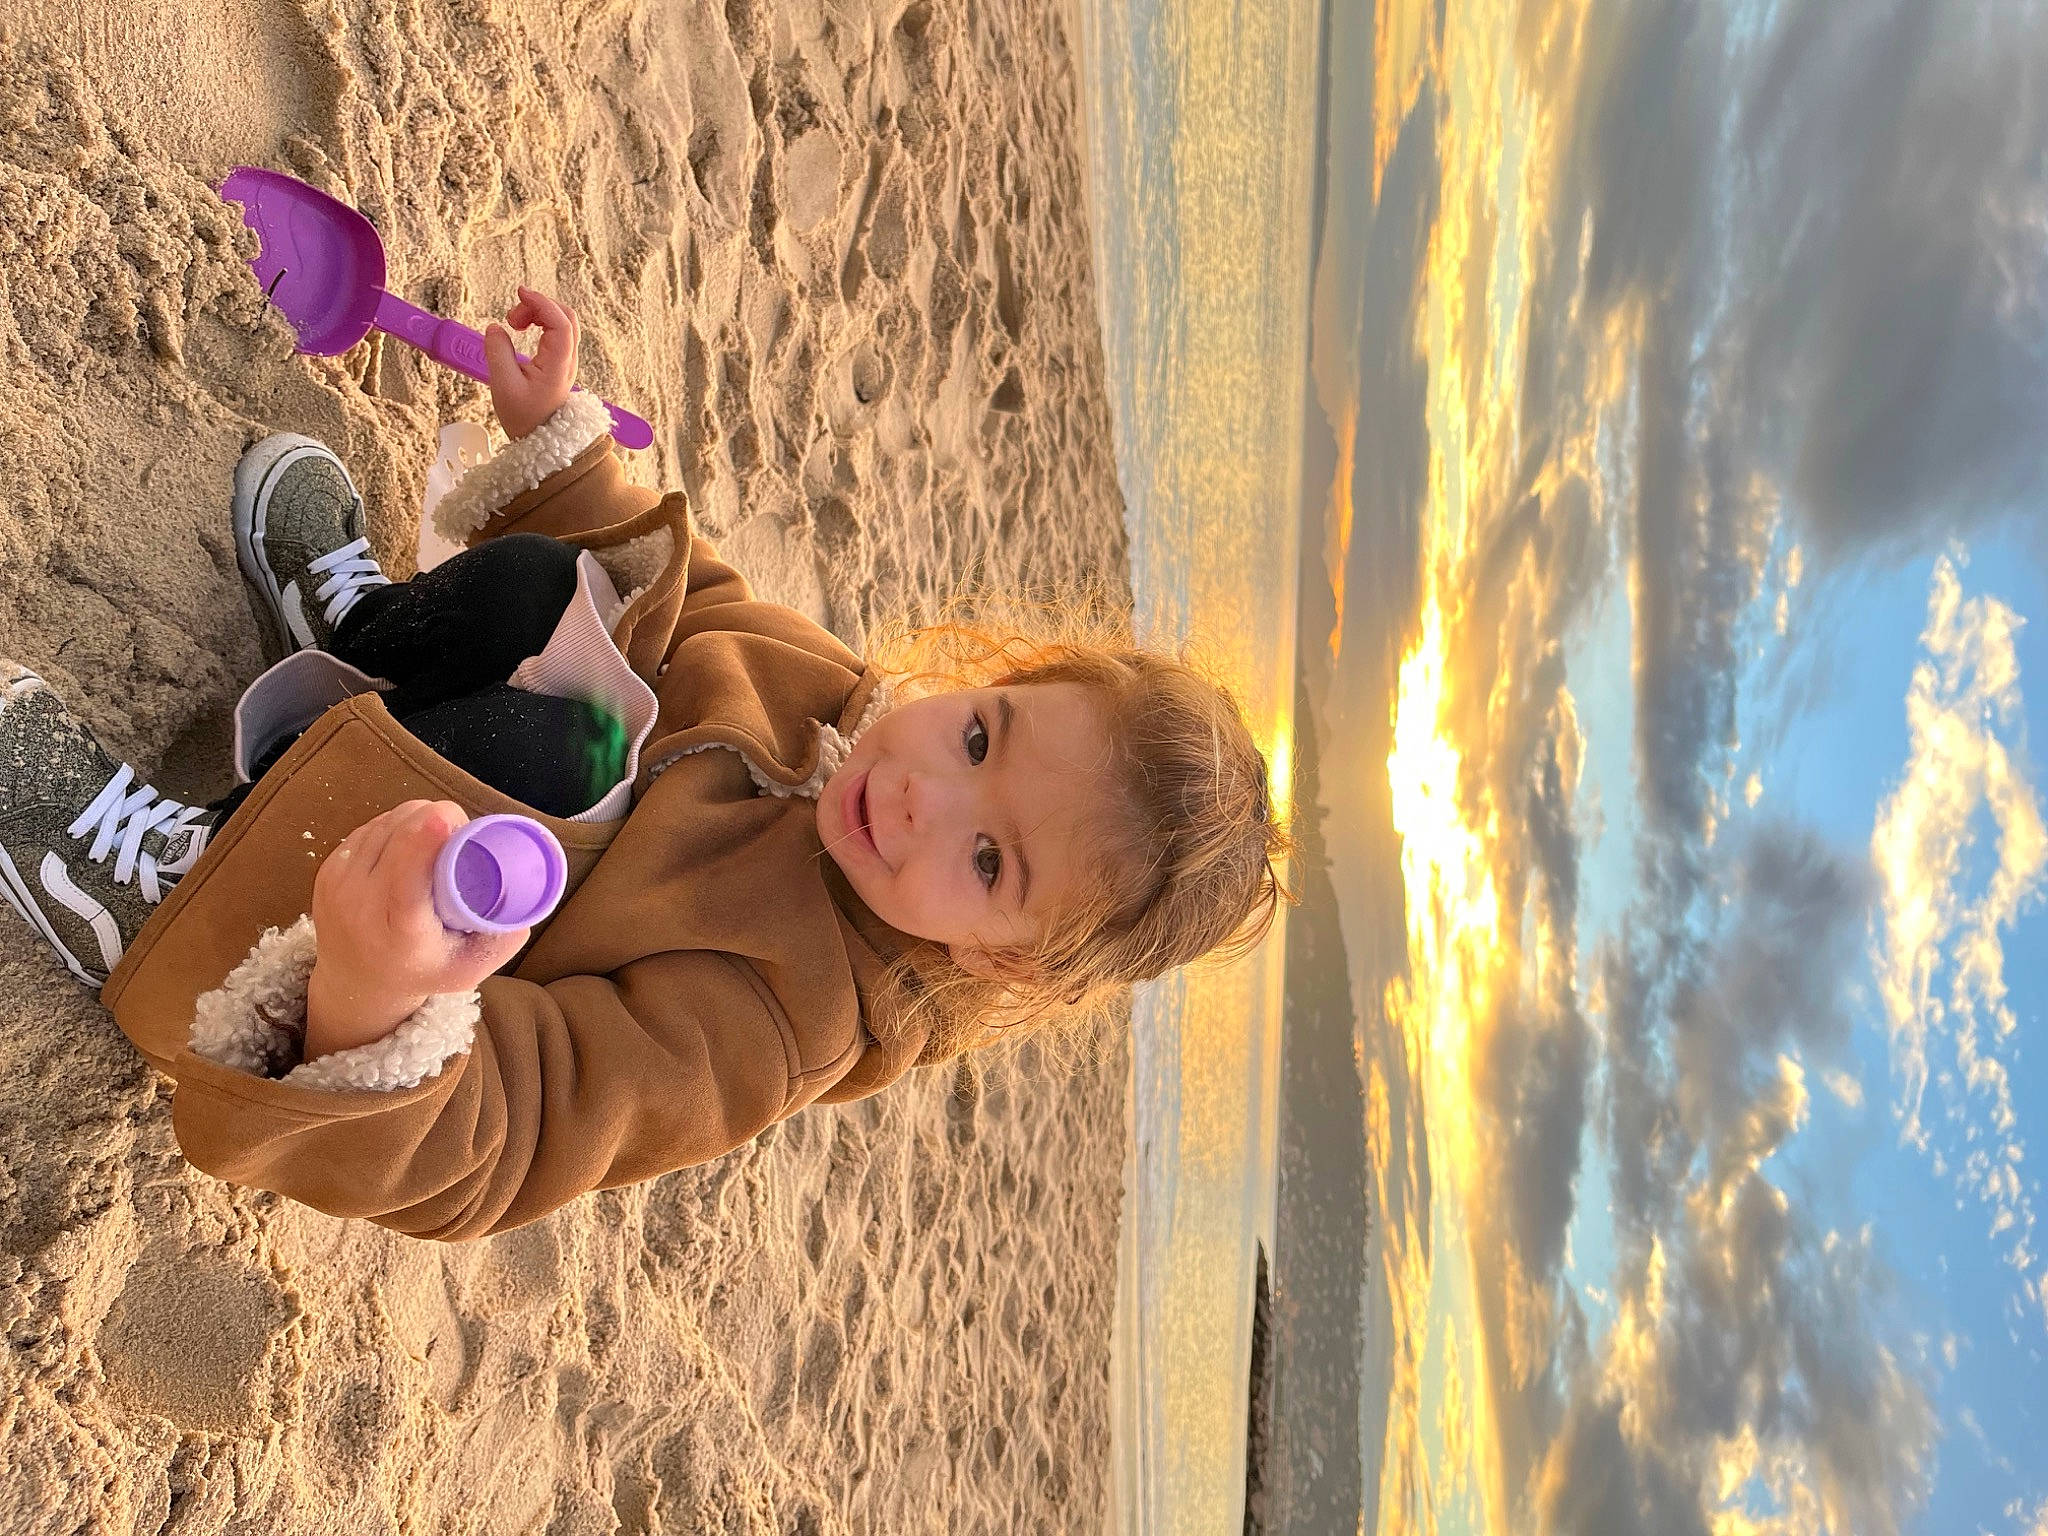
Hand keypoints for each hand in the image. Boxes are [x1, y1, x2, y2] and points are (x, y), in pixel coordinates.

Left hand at [304, 801, 529, 1061]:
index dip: (426, 836)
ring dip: (418, 817)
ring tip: (440, 835)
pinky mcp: (328, 869)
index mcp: (400, 928)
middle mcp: (361, 903)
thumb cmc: (424, 971)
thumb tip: (530, 899)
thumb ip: (503, 940)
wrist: (356, 984)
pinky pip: (371, 826)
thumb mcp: (470, 970)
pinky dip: (397, 824)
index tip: (449, 819)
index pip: (407, 874)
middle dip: (437, 817)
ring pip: (388, 822)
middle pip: (401, 832)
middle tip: (463, 834)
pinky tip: (411, 838)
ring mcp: (339, 883)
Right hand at [483, 287, 579, 439]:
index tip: (520, 292)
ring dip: (539, 314)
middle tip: (513, 317)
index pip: (559, 323)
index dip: (542, 302)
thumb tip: (495, 328)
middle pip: (565, 316)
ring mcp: (566, 361)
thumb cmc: (525, 418)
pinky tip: (522, 331)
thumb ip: (497, 352)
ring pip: (562, 323)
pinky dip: (540, 324)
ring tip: (514, 325)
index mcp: (558, 364)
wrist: (541, 441)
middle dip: (539, 306)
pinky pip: (556, 333)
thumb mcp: (504, 386)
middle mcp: (568, 360)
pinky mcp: (560, 363)